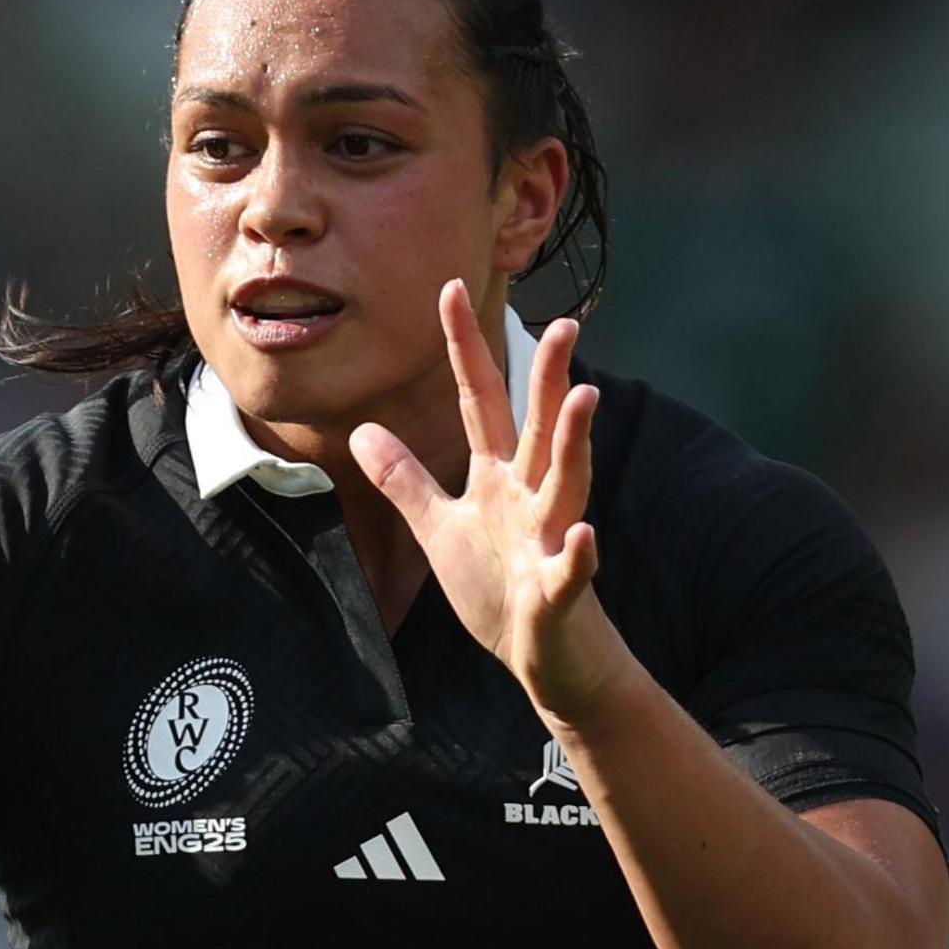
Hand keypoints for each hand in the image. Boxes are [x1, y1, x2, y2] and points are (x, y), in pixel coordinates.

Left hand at [350, 280, 634, 720]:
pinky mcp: (560, 592)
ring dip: (574, 443)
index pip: (478, 401)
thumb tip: (362, 431)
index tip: (450, 289)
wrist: (545, 659)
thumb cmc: (499, 589)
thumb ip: (405, 480)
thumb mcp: (440, 528)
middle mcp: (530, 498)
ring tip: (586, 396)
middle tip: (562, 323)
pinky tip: (583, 536)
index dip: (464, 349)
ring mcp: (550, 541)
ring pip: (566, 484)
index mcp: (497, 479)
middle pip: (536, 428)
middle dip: (548, 378)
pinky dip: (577, 555)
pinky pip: (571, 571)